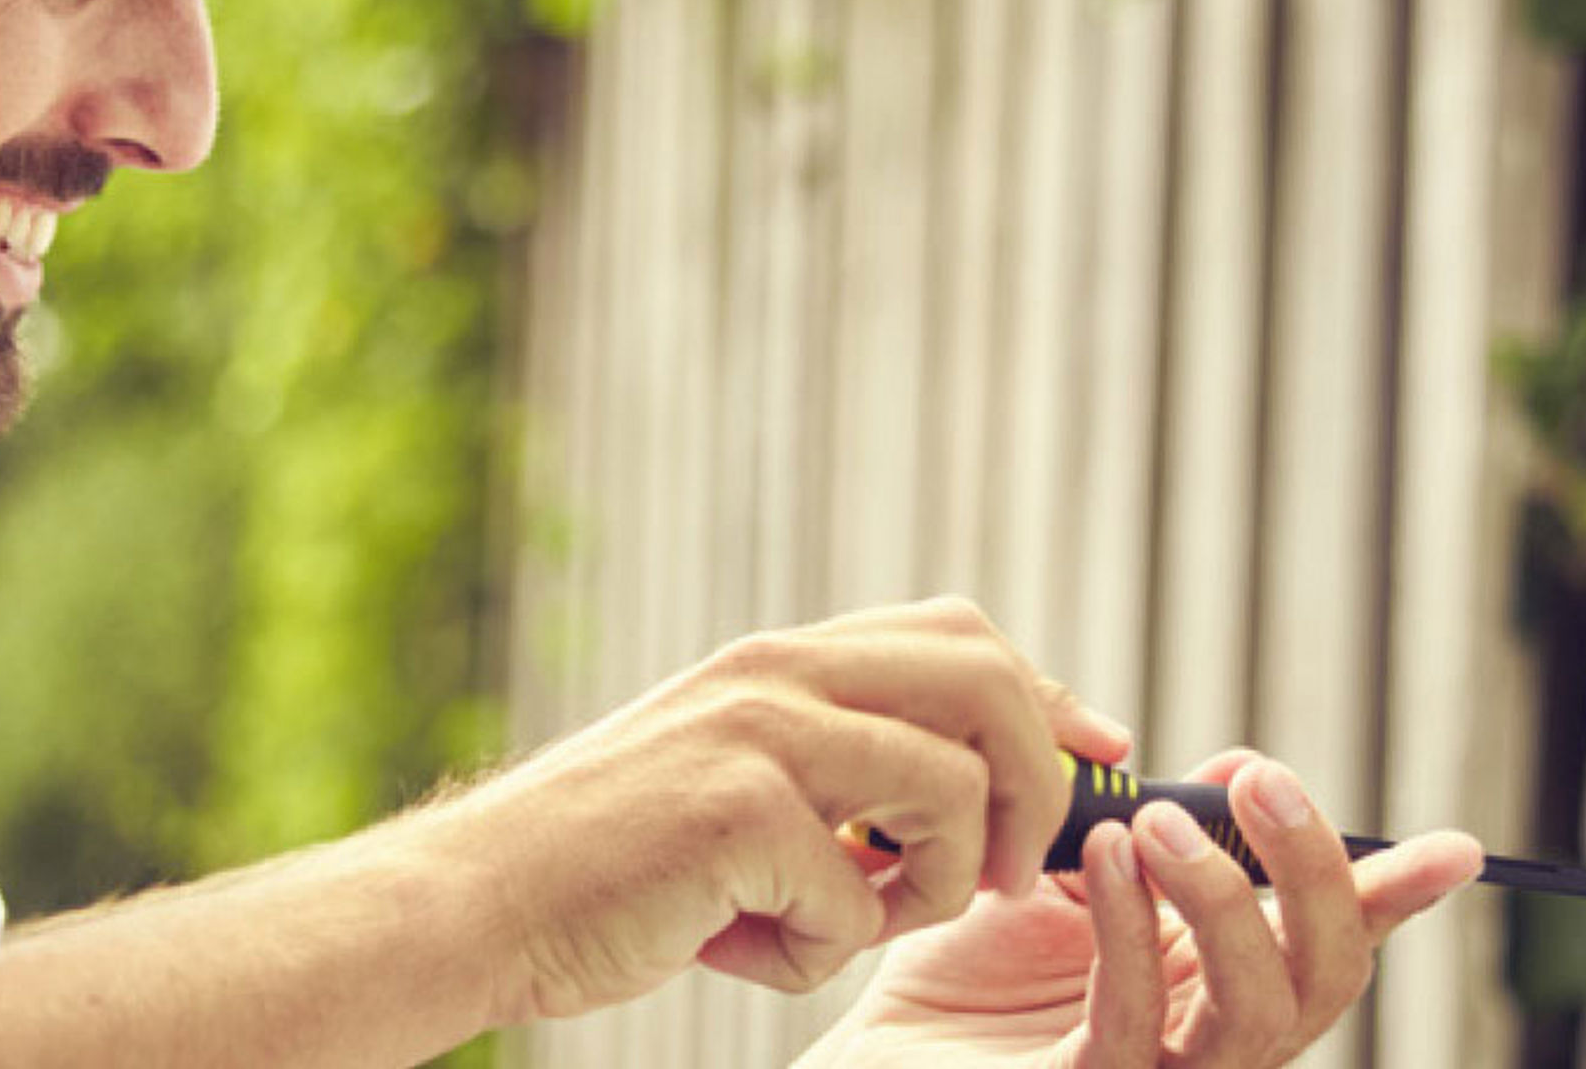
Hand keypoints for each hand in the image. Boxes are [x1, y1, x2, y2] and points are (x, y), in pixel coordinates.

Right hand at [452, 598, 1131, 1024]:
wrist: (482, 902)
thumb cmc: (618, 866)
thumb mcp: (743, 784)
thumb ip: (841, 770)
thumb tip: (970, 799)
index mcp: (785, 661)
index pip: (961, 637)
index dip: (1048, 694)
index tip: (1103, 749)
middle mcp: (779, 674)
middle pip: (988, 684)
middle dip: (1033, 785)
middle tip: (1006, 875)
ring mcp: (760, 733)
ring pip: (950, 788)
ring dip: (928, 888)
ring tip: (847, 925)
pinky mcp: (737, 809)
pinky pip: (857, 893)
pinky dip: (821, 949)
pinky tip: (743, 949)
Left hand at [799, 753, 1483, 1068]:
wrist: (867, 1052)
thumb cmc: (964, 969)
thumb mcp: (1068, 875)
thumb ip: (1152, 830)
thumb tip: (1232, 771)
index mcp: (1216, 978)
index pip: (1329, 939)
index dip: (1394, 895)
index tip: (1456, 846)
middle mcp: (1208, 1039)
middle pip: (1323, 983)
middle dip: (1314, 876)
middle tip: (1261, 784)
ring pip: (1259, 1018)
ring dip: (1222, 903)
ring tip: (1157, 824)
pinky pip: (1139, 1026)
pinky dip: (1131, 931)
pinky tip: (1102, 859)